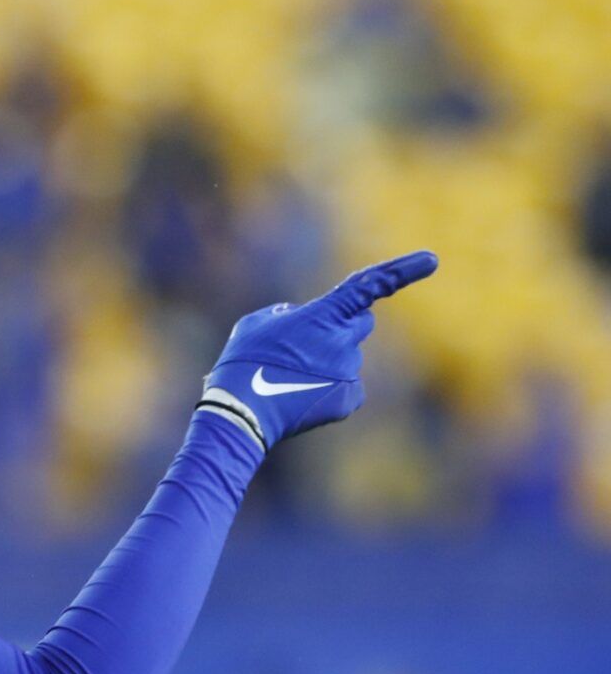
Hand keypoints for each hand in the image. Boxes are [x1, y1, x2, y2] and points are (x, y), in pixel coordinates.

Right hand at [199, 250, 438, 450]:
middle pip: (361, 324)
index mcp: (322, 315)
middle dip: (343, 328)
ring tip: (288, 380)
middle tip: (307, 346)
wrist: (243, 413)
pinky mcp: (350, 399)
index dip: (403, 270)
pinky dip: (329, 390)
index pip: (369, 286)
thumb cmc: (242, 364)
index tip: (432, 260)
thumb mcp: (254, 325)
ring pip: (347, 360)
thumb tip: (298, 318)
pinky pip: (347, 387)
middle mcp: (343, 341)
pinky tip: (301, 397)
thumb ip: (285, 314)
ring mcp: (349, 372)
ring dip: (326, 364)